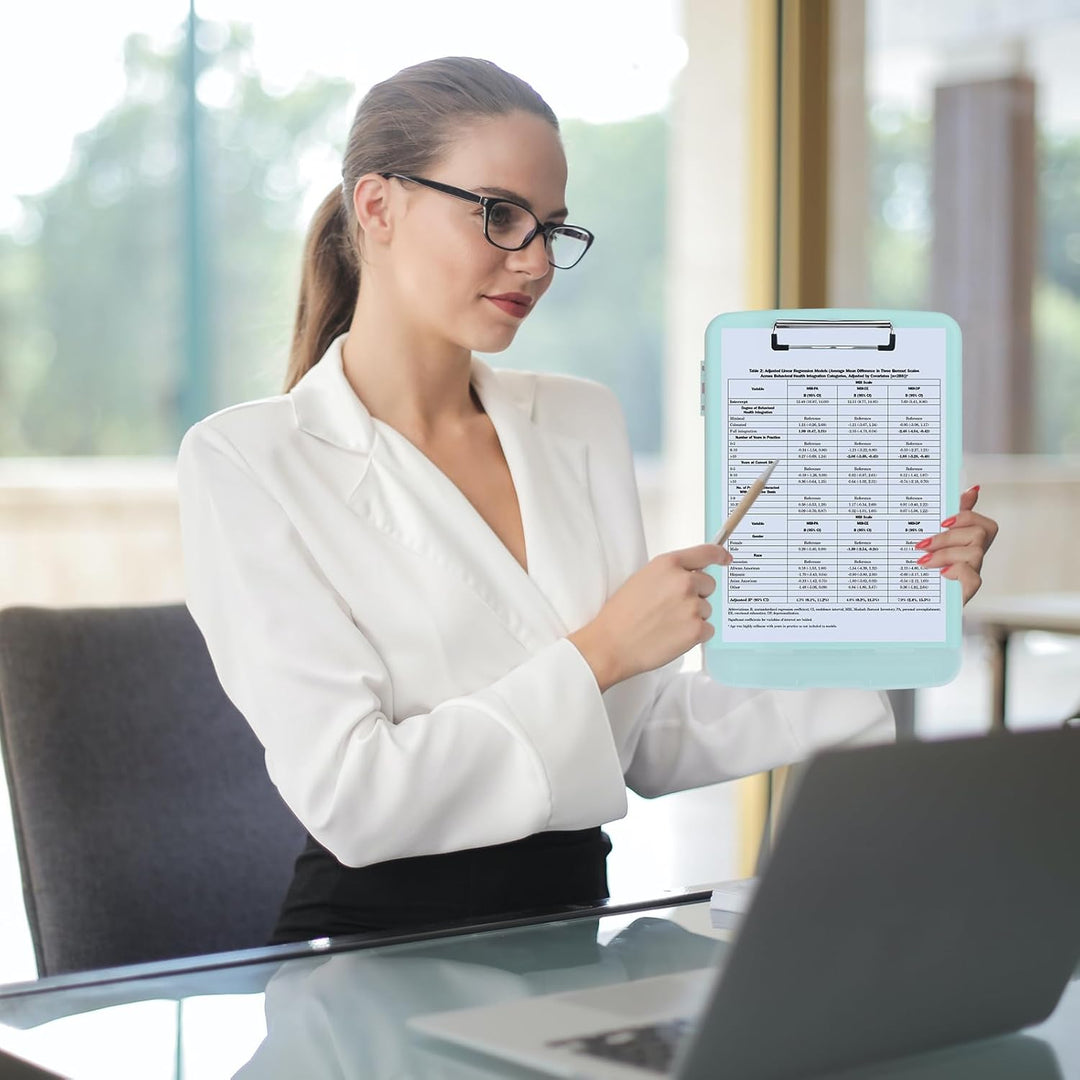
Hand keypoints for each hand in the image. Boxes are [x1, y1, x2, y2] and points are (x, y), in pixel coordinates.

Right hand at [569, 543, 731, 691]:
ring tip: (666, 625)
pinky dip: (694, 635)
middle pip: (709, 585)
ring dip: (693, 617)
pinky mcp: (697, 630)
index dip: (719, 555)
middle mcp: (684, 581)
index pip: (706, 552)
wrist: (611, 644)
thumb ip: (669, 574)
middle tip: (672, 608)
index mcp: (668, 564)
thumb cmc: (620, 615)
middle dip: (697, 595)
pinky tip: (672, 637)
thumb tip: (689, 576)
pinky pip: (708, 630)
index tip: (725, 558)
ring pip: (707, 610)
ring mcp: (692, 606)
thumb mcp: (642, 579)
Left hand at [913, 485, 997, 603]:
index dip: (967, 516)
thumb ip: (948, 516)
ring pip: (975, 551)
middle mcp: (974, 557)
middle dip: (949, 535)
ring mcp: (972, 574)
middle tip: (921, 544)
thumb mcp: (930, 541)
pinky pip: (973, 577)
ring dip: (946, 553)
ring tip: (923, 561)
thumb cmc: (923, 571)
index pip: (985, 524)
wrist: (913, 605)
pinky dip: (957, 571)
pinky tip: (940, 573)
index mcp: (967, 544)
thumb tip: (972, 488)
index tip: (942, 520)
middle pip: (980, 533)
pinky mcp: (967, 591)